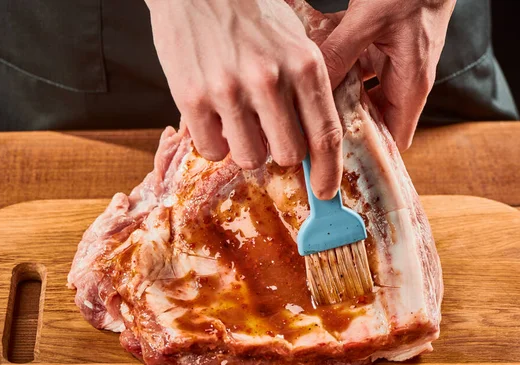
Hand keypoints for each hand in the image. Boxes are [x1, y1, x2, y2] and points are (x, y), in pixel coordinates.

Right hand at [145, 0, 342, 199]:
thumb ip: (306, 91)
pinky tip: (214, 116)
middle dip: (282, 152)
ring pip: (250, 158)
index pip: (325, 135)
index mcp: (304, 64)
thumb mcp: (294, 42)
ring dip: (247, 148)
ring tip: (238, 119)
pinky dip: (215, 142)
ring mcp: (229, 90)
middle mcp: (269, 80)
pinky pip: (211, 151)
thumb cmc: (250, 15)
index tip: (325, 192)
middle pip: (289, 155)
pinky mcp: (191, 98)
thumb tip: (313, 145)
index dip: (328, 172)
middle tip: (269, 134)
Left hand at [320, 0, 455, 150]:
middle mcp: (403, 80)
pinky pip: (355, 65)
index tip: (334, 158)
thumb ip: (339, 54)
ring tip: (304, 99)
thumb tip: (311, 88)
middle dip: (341, 123)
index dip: (368, 152)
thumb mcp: (369, 21)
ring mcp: (391, 64)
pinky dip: (336, 64)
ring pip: (358, 92)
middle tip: (307, 130)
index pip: (393, 138)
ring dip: (335, 93)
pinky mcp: (381, 47)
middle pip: (370, 119)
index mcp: (411, 84)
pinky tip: (313, 61)